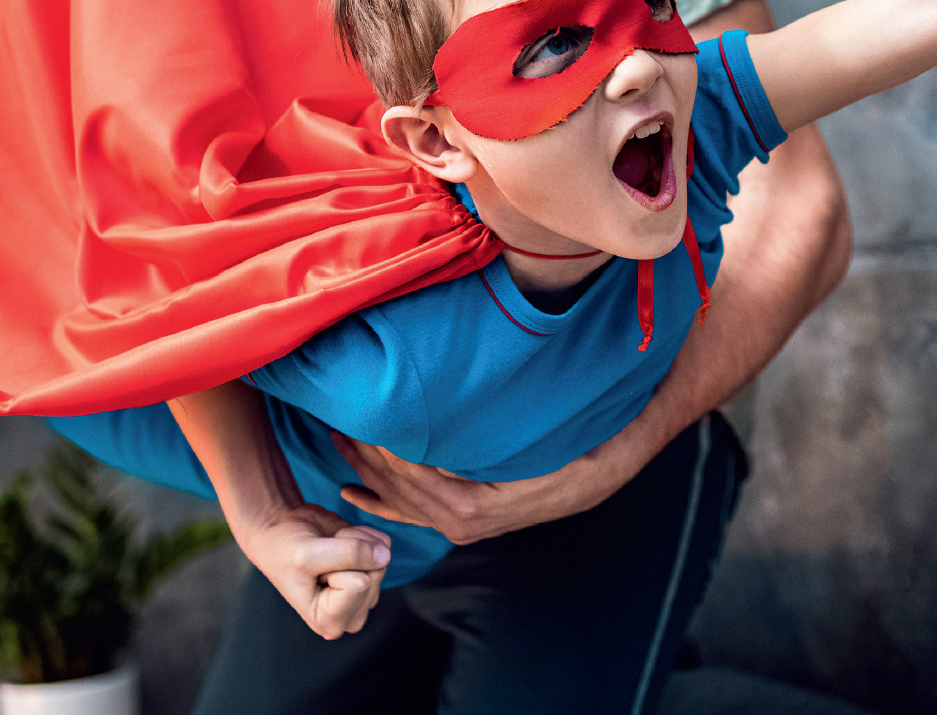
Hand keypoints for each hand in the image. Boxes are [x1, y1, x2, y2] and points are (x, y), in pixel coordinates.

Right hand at [234, 502, 391, 638]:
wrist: (280, 529)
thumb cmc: (285, 548)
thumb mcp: (308, 553)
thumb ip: (349, 554)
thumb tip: (385, 554)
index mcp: (329, 621)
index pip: (359, 585)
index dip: (337, 567)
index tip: (314, 571)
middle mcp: (351, 613)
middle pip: (375, 573)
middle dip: (348, 552)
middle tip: (320, 555)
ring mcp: (365, 592)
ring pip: (381, 559)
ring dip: (354, 542)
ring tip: (327, 549)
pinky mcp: (372, 570)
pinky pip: (383, 544)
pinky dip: (362, 533)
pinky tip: (340, 540)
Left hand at [331, 431, 623, 544]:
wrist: (599, 471)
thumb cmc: (567, 448)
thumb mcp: (526, 437)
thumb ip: (478, 436)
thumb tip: (434, 412)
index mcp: (468, 505)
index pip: (409, 473)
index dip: (382, 445)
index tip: (359, 414)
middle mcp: (459, 522)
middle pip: (397, 487)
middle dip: (365, 454)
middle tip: (337, 420)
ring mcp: (460, 525)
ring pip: (400, 501)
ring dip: (367, 472)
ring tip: (338, 442)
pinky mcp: (464, 519)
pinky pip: (413, 514)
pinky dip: (381, 504)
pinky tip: (353, 495)